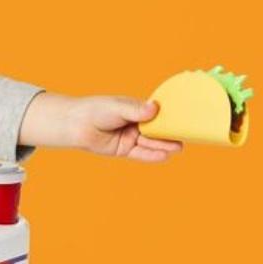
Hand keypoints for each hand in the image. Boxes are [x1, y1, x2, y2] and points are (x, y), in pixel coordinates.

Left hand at [19, 92, 183, 161]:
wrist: (75, 125)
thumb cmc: (96, 110)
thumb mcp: (118, 107)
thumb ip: (136, 110)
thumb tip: (153, 108)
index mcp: (138, 110)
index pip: (159, 114)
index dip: (172, 117)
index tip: (187, 119)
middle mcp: (137, 124)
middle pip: (158, 130)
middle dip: (171, 133)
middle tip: (187, 135)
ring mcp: (131, 137)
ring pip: (150, 143)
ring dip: (164, 145)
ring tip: (178, 147)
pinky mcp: (124, 150)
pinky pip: (140, 154)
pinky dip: (151, 155)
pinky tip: (164, 156)